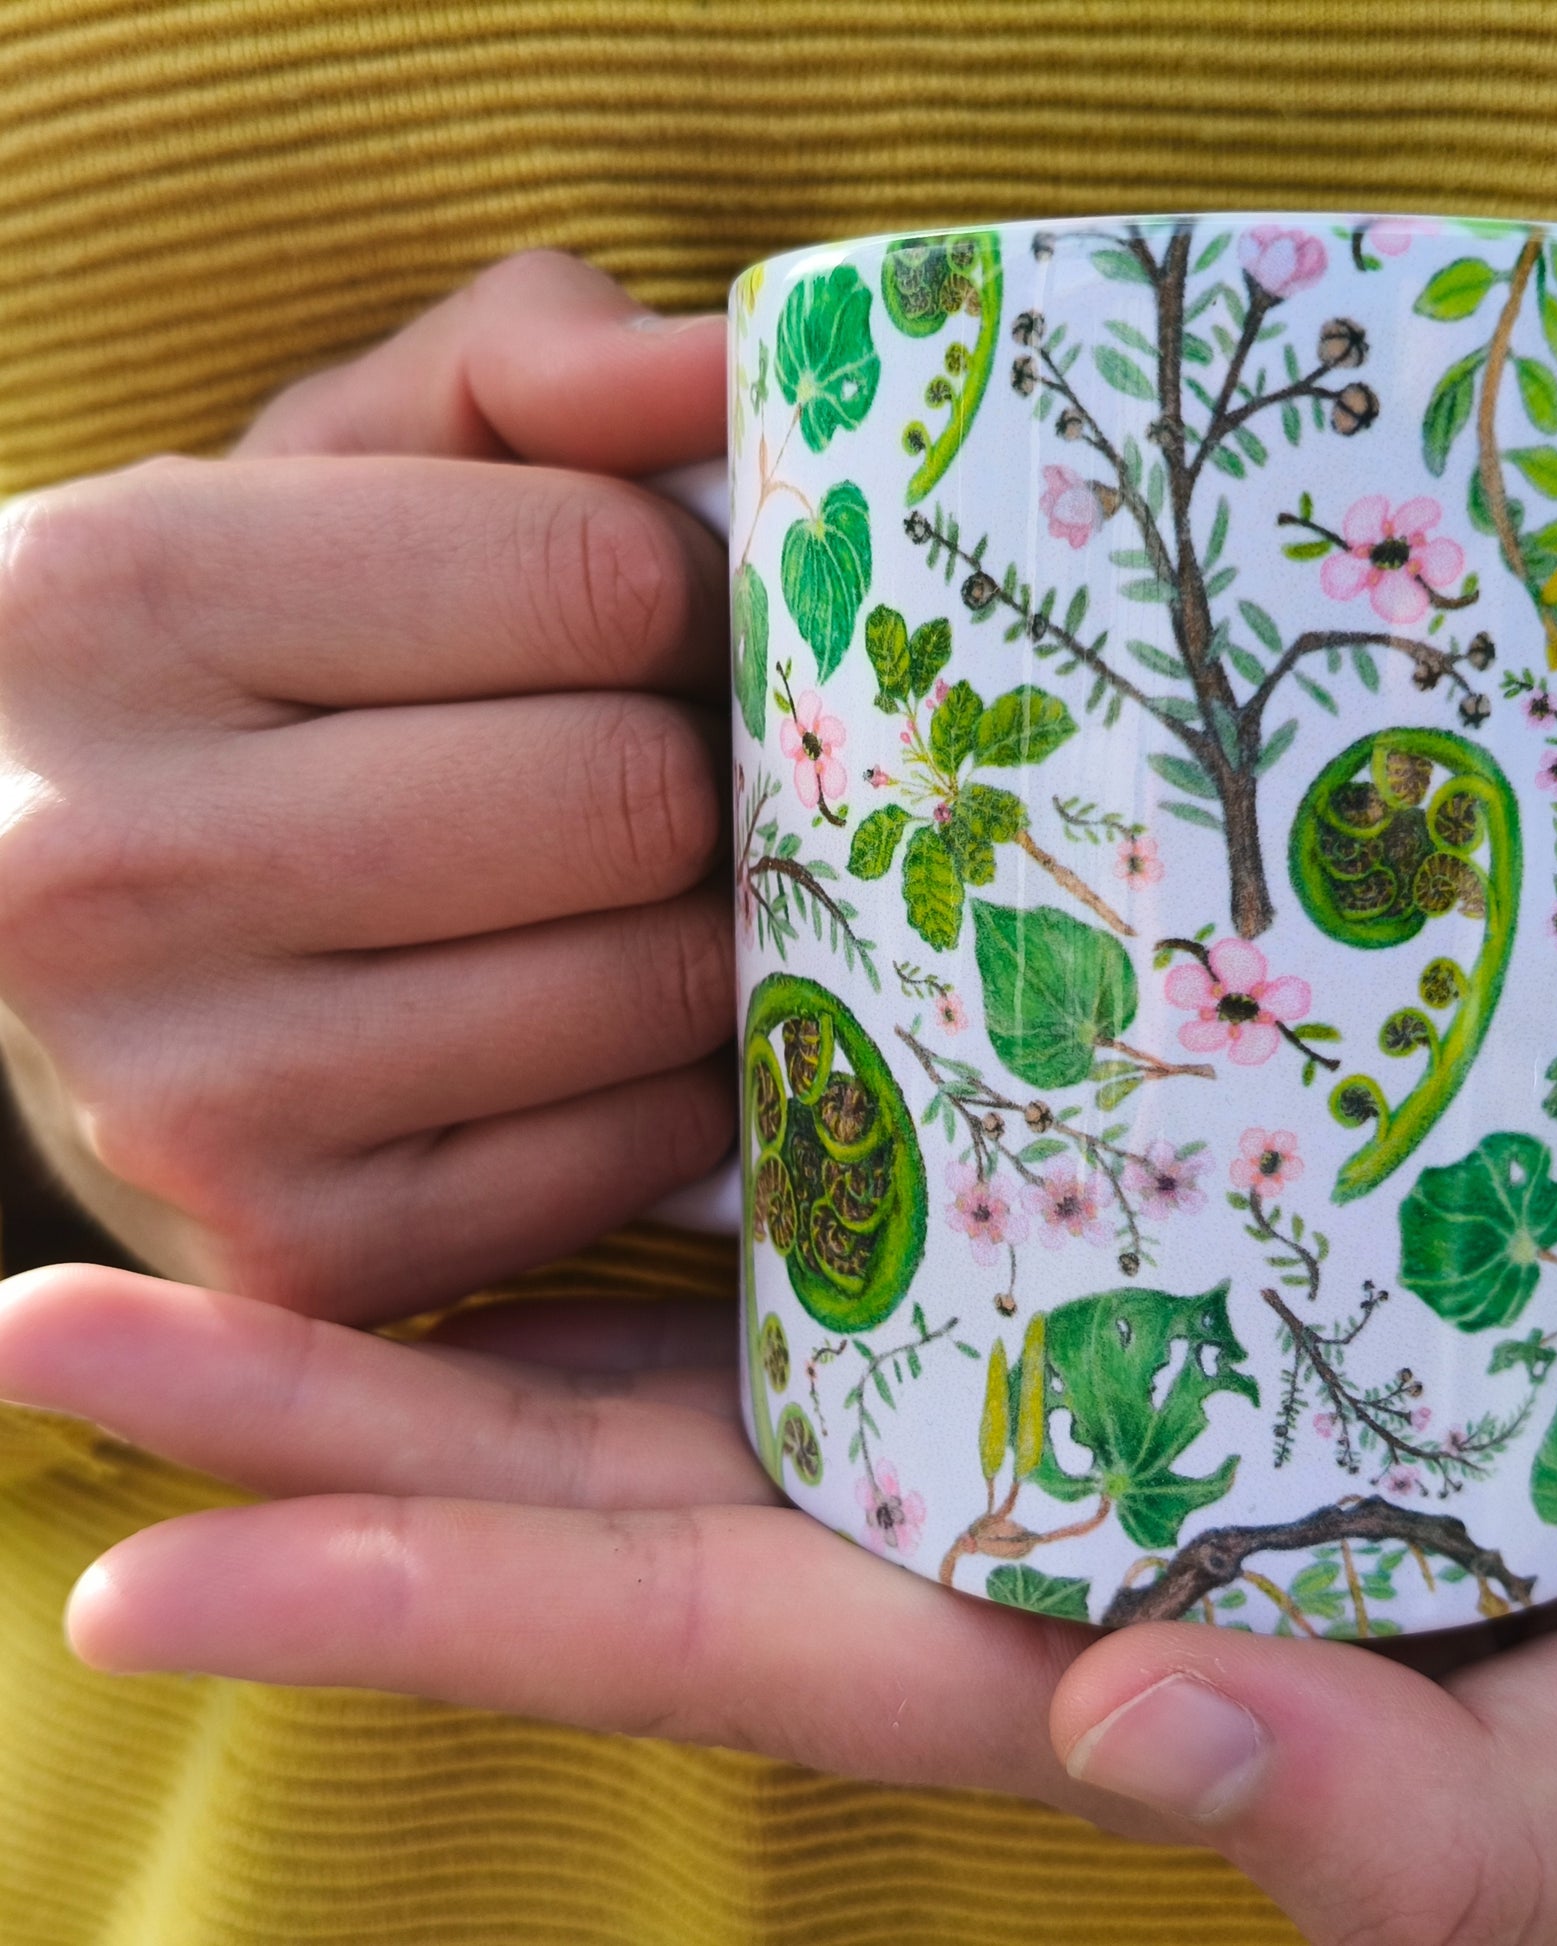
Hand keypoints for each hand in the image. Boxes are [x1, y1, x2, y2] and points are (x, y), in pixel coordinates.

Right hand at [0, 251, 735, 1318]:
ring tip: (623, 895)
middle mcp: (104, 856)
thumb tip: (742, 365)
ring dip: (703, 932)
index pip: (597, 576)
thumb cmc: (241, 677)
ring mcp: (191, 1089)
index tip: (646, 623)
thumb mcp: (334, 469)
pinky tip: (593, 1027)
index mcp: (112, 596)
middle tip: (655, 770)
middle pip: (634, 798)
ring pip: (659, 987)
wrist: (51, 932)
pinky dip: (669, 1086)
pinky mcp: (302, 1250)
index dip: (681, 593)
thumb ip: (527, 373)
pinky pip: (635, 1154)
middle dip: (695, 773)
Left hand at [3, 1266, 1556, 1944]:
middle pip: (591, 1475)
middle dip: (320, 1415)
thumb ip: (1461, 1839)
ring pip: (648, 1317)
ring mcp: (998, 1342)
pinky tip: (489, 1033)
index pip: (692, 1628)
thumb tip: (1154, 1741)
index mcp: (1058, 1636)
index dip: (427, 1594)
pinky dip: (623, 1128)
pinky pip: (789, 1174)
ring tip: (157, 1165)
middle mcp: (975, 1498)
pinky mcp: (1053, 1206)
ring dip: (412, 1258)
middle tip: (38, 1324)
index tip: (147, 1544)